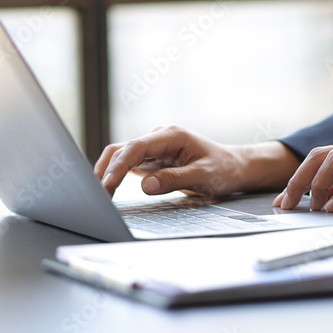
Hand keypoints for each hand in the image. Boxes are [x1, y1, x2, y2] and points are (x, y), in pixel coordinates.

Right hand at [95, 125, 299, 197]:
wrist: (234, 168)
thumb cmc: (223, 169)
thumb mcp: (204, 177)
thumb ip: (174, 180)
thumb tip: (145, 185)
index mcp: (171, 136)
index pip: (136, 148)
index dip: (118, 167)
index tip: (107, 186)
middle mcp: (159, 138)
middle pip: (122, 149)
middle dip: (107, 171)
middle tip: (97, 196)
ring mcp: (154, 148)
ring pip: (121, 155)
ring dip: (108, 173)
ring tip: (98, 195)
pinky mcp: (151, 160)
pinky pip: (128, 164)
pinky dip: (115, 176)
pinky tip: (107, 190)